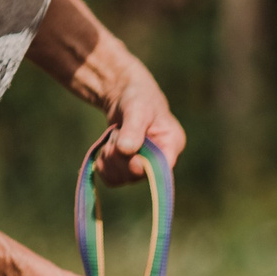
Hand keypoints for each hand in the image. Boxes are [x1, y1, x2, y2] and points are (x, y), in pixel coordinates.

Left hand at [89, 58, 186, 186]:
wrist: (124, 96)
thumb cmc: (137, 98)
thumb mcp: (137, 110)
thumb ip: (133, 130)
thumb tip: (126, 151)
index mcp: (173, 144)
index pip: (164, 168)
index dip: (144, 168)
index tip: (130, 156)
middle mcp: (162, 160)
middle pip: (139, 175)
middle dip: (121, 156)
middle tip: (116, 133)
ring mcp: (144, 166)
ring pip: (123, 178)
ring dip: (111, 158)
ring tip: (114, 136)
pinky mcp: (128, 168)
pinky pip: (112, 179)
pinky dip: (104, 166)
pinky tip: (106, 149)